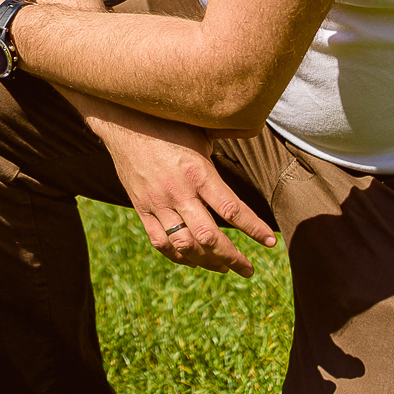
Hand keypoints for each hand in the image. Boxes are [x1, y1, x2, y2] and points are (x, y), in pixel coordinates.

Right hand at [103, 124, 276, 274]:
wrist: (124, 123)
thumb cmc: (168, 124)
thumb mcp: (201, 133)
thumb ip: (222, 149)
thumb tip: (251, 135)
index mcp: (198, 172)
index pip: (231, 209)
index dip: (253, 229)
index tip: (269, 243)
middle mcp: (178, 192)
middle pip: (209, 236)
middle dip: (232, 257)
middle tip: (248, 269)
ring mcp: (157, 203)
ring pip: (185, 245)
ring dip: (207, 261)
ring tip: (223, 267)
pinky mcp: (141, 208)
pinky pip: (160, 242)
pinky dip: (178, 256)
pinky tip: (192, 260)